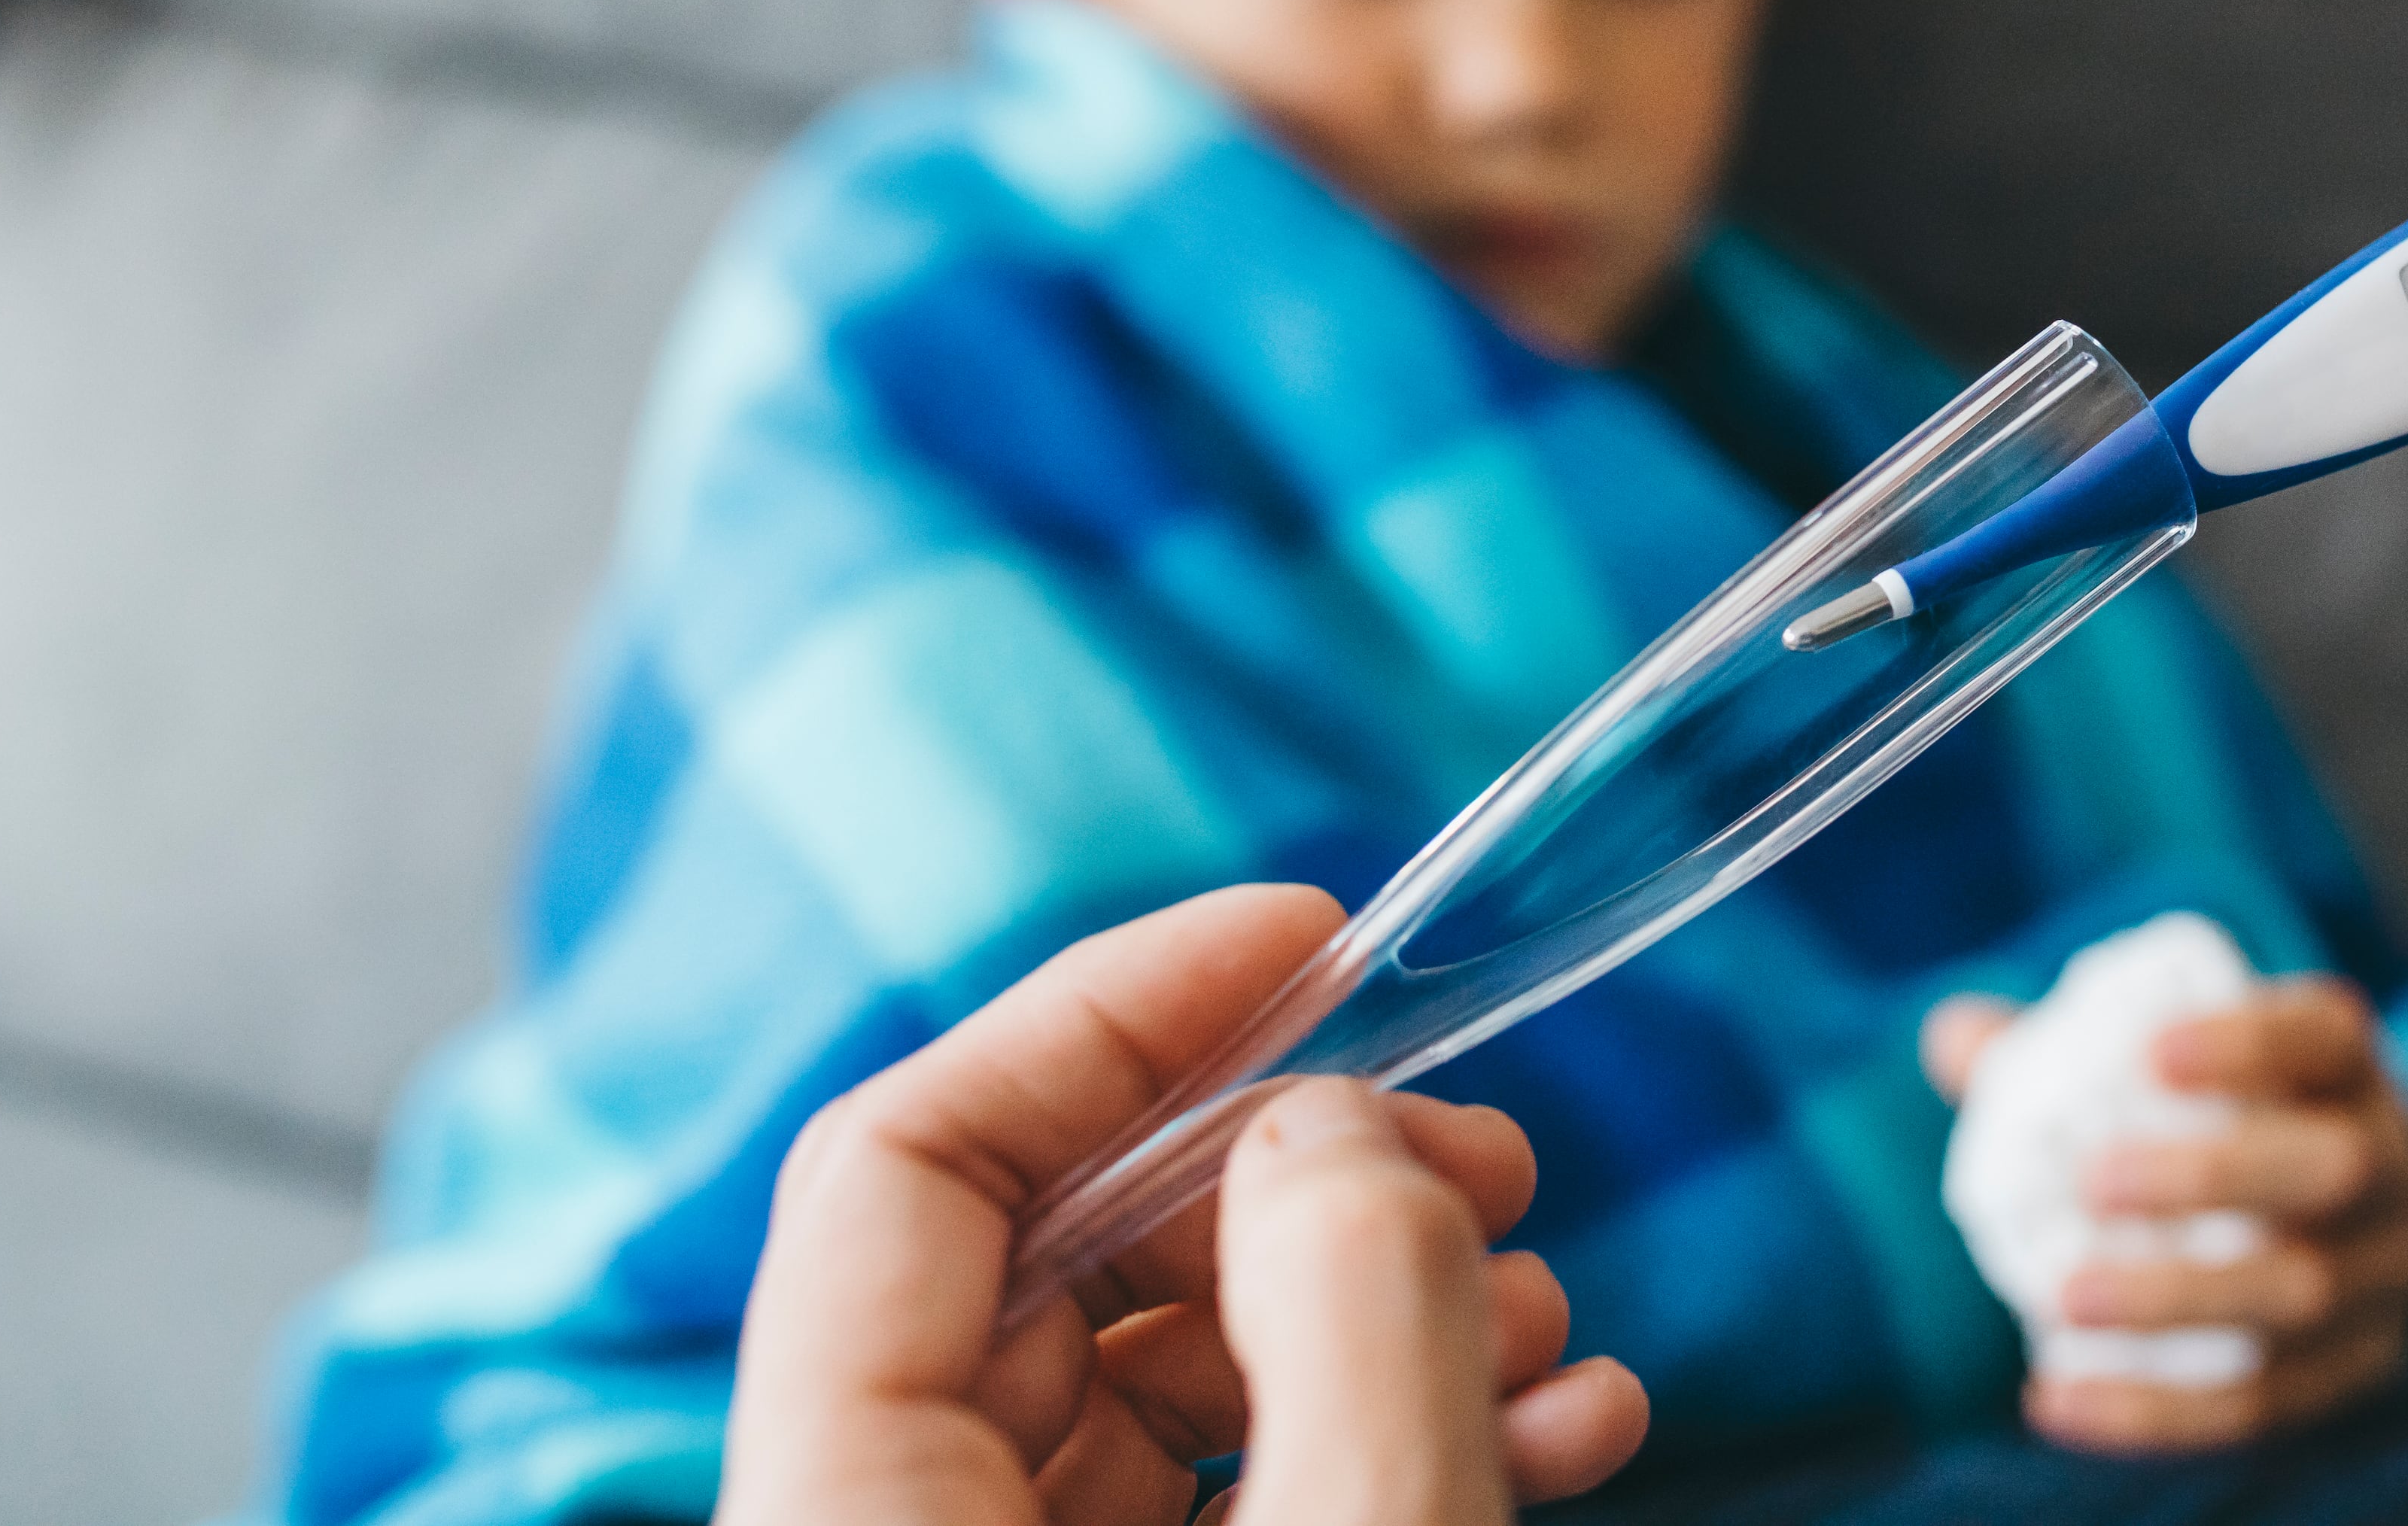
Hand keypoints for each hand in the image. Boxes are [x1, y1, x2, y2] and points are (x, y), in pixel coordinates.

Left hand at [720, 886, 1648, 1525]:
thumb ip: (1348, 1320)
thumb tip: (1324, 1128)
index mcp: (850, 1519)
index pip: (900, 1164)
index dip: (1104, 1014)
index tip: (1310, 939)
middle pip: (1052, 1264)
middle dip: (1296, 1172)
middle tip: (1492, 1162)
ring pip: (1160, 1386)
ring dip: (1371, 1309)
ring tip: (1544, 1309)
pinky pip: (1225, 1505)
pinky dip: (1380, 1436)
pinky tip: (1556, 1425)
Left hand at [1927, 978, 2407, 1451]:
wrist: (2387, 1231)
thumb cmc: (2249, 1119)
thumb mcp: (2202, 1065)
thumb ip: (2074, 1048)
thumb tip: (1950, 1037)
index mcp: (2345, 1071)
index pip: (2323, 1034)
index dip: (2248, 1041)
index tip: (2151, 1048)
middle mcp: (2383, 1170)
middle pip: (2332, 1169)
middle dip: (2215, 1174)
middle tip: (2095, 1180)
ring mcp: (2376, 1280)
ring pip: (2296, 1296)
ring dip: (2176, 1299)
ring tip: (2065, 1298)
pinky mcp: (2346, 1375)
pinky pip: (2260, 1404)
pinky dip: (2152, 1411)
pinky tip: (2050, 1398)